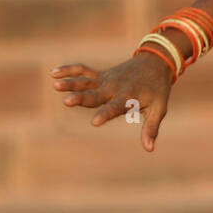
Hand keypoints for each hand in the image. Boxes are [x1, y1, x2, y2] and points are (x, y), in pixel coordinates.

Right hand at [50, 53, 173, 151]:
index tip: (95, 122)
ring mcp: (106, 80)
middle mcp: (114, 88)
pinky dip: (70, 70)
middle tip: (67, 102)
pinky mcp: (101, 75)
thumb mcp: (159, 108)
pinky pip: (83, 71)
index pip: (115, 108)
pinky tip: (53, 74)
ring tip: (55, 85)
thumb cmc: (157, 90)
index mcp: (128, 98)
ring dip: (71, 83)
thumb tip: (149, 149)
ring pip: (86, 82)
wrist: (155, 63)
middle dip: (81, 98)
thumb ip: (151, 128)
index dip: (105, 114)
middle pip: (95, 95)